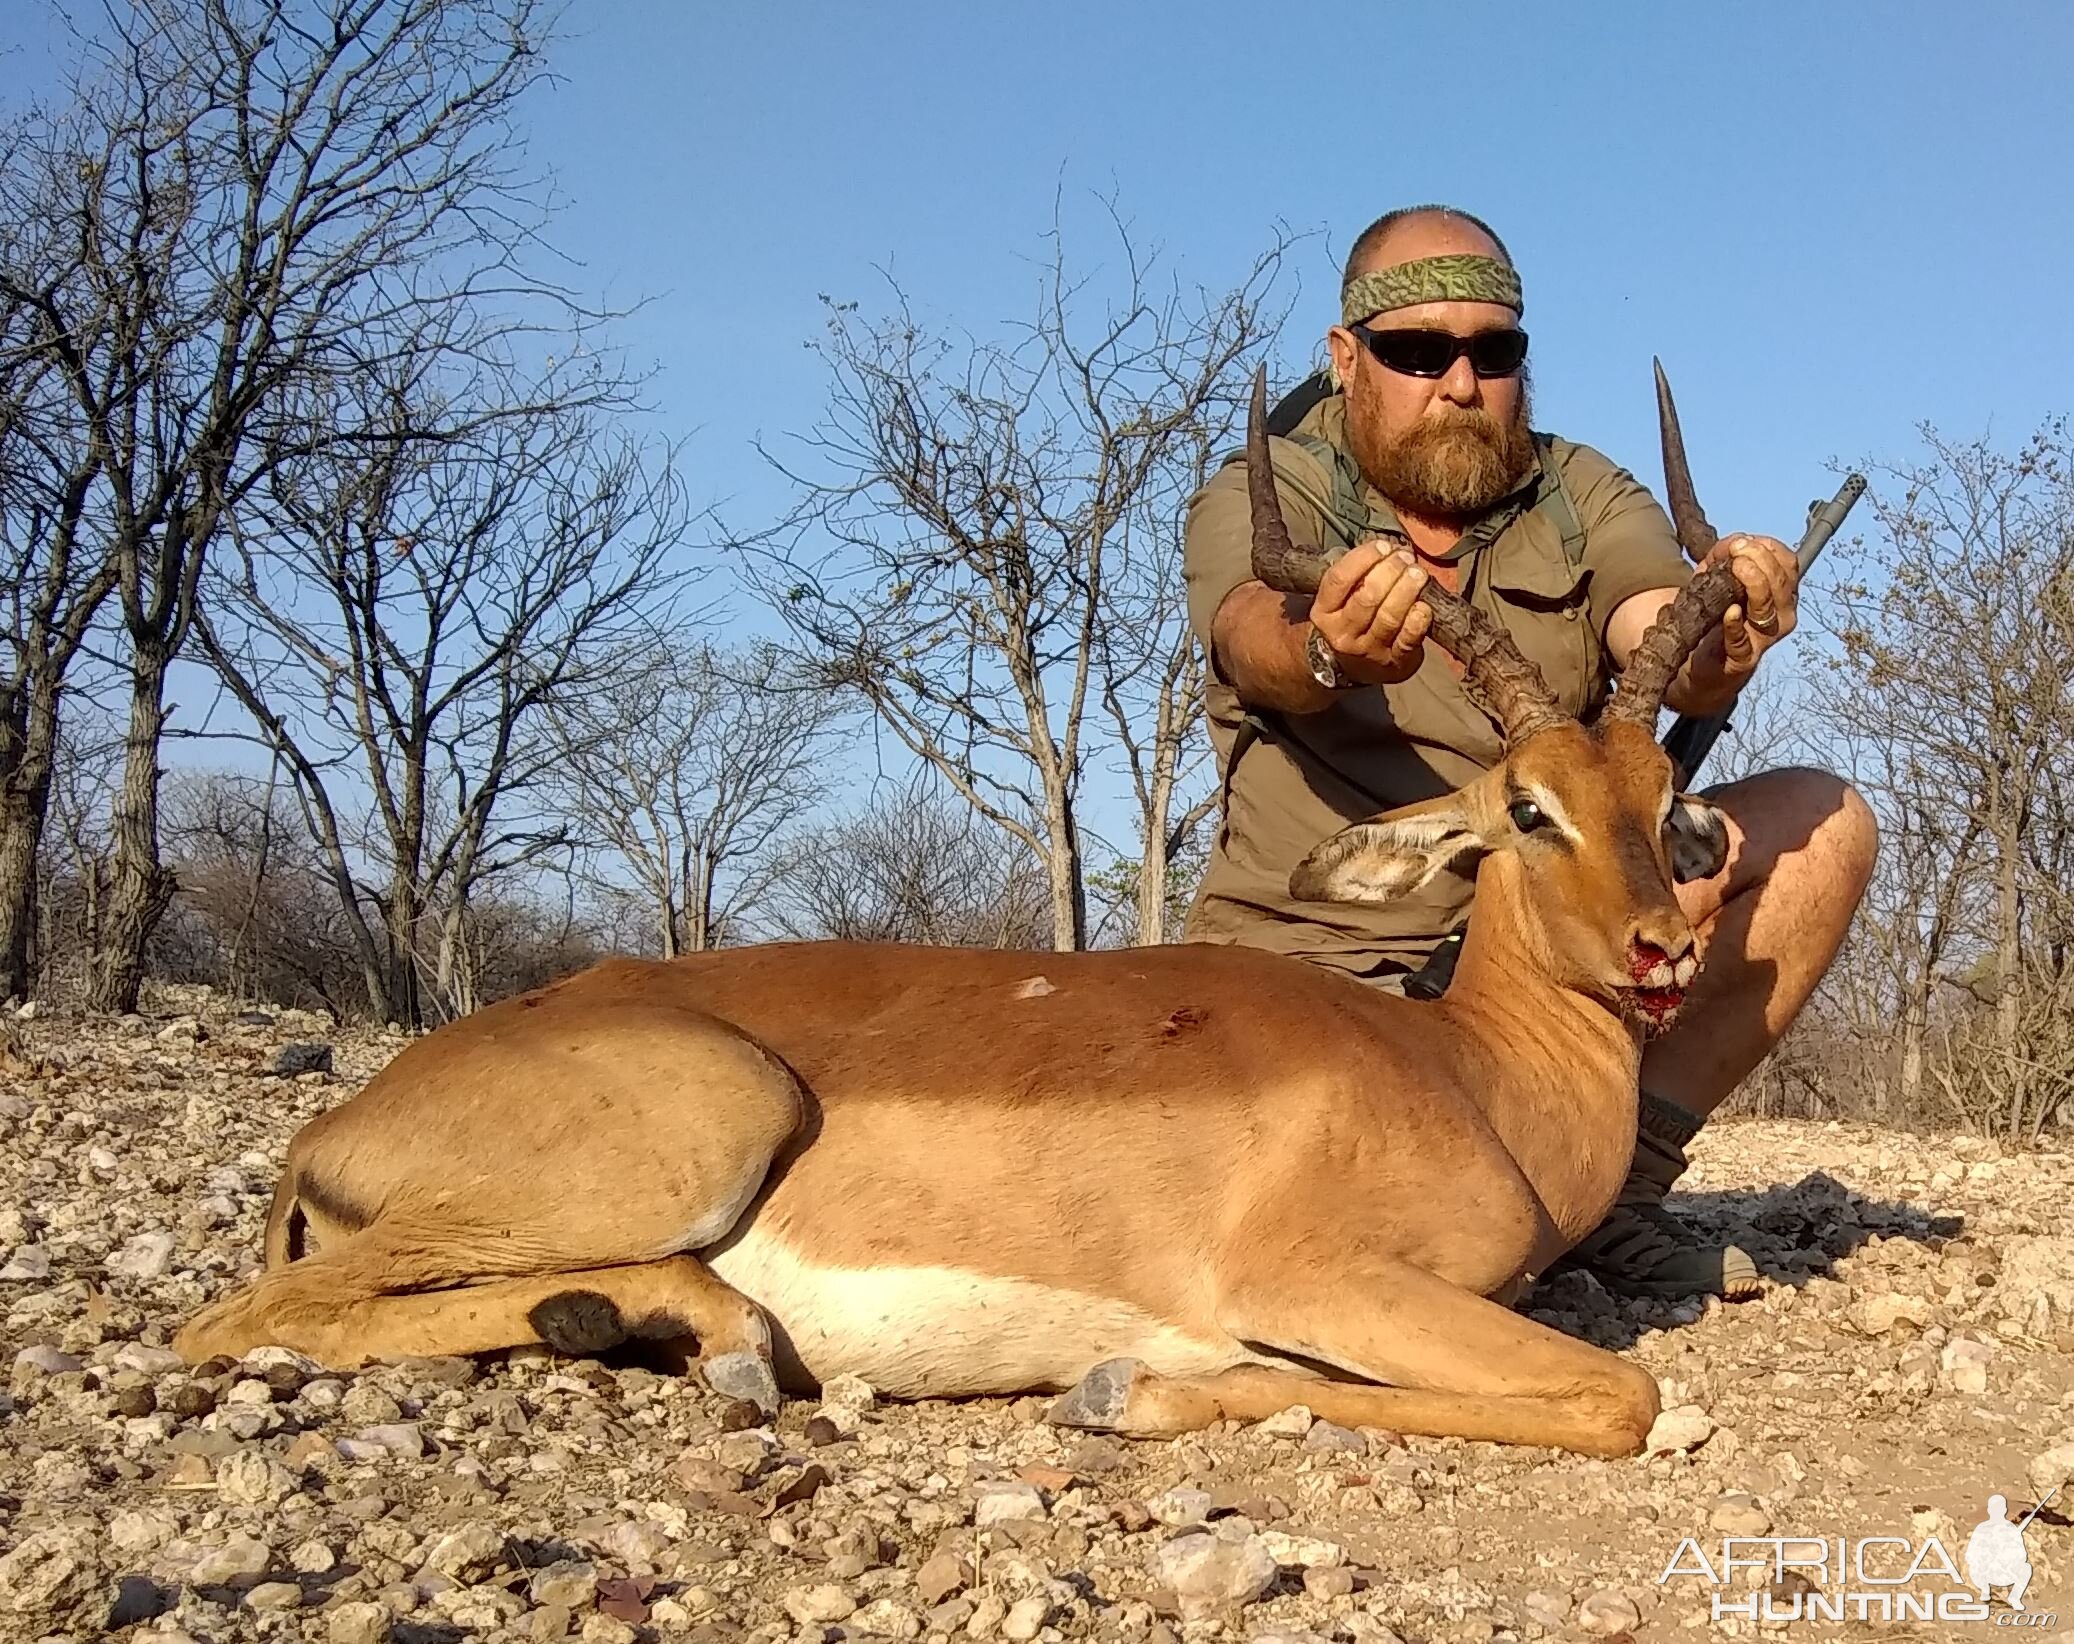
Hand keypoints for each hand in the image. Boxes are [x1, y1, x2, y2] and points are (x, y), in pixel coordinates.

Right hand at [1308, 541, 1433, 684]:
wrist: (1355, 666)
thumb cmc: (1351, 620)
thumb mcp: (1340, 600)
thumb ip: (1356, 576)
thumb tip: (1388, 550)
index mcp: (1324, 613)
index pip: (1339, 579)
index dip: (1363, 558)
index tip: (1383, 546)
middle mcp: (1342, 633)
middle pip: (1367, 597)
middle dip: (1390, 571)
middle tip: (1405, 558)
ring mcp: (1368, 650)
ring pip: (1388, 617)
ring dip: (1407, 590)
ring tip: (1418, 574)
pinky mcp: (1394, 662)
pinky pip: (1407, 640)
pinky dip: (1418, 621)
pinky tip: (1424, 606)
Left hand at [1691, 532, 1797, 693]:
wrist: (1701, 664)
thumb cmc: (1714, 618)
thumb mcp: (1716, 580)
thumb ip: (1723, 557)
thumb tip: (1732, 541)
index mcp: (1781, 594)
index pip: (1789, 564)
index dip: (1769, 548)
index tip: (1742, 540)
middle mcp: (1781, 617)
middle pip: (1781, 583)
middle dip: (1760, 560)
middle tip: (1736, 550)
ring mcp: (1763, 640)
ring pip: (1768, 608)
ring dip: (1753, 583)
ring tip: (1736, 568)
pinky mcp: (1742, 659)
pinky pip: (1742, 640)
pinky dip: (1735, 624)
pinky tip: (1730, 611)